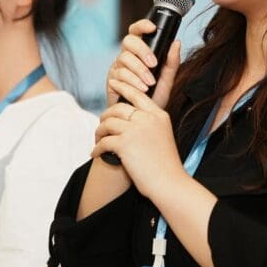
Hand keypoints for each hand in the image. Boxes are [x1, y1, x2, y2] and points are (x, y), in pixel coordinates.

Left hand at [92, 79, 187, 198]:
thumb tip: (129, 118)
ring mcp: (136, 131)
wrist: (169, 183)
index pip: (137, 94)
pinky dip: (97, 148)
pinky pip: (103, 141)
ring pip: (108, 123)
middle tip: (101, 125)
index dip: (123, 86)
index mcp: (159, 115)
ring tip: (98, 141)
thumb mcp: (163, 136)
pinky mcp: (124, 144)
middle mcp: (148, 119)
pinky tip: (96, 154)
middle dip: (105, 115)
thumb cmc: (166, 165)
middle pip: (118, 107)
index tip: (113, 82)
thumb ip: (149, 124)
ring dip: (99, 132)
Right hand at [106, 19, 180, 109]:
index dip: (142, 25)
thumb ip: (172, 62)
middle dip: (142, 51)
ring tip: (150, 83)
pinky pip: (120, 75)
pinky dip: (132, 82)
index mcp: (139, 52)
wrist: (141, 118)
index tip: (152, 28)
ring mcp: (118, 67)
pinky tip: (141, 90)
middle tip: (154, 64)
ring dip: (139, 70)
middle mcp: (127, 56)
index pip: (136, 32)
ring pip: (124, 58)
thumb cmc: (153, 98)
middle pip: (128, 41)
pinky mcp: (112, 80)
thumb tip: (177, 42)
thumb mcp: (167, 80)